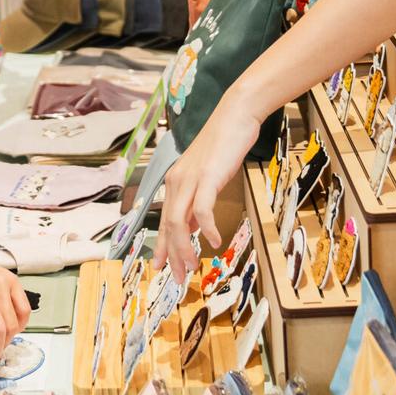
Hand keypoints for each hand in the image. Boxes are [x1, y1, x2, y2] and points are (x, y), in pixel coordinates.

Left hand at [158, 94, 261, 280]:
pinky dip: (206, 228)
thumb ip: (197, 200)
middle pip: (168, 227)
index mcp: (175, 183)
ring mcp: (190, 179)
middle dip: (172, 256)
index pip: (164, 222)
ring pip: (179, 222)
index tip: (161, 268)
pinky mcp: (207, 176)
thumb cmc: (224, 146)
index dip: (162, 248)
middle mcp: (177, 182)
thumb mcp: (206, 177)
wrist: (235, 116)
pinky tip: (214, 240)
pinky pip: (202, 208)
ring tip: (192, 266)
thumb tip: (193, 227)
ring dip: (185, 248)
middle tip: (178, 278)